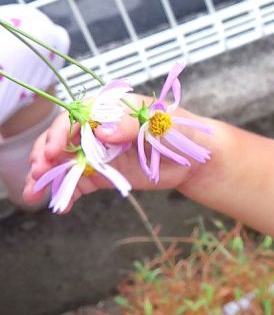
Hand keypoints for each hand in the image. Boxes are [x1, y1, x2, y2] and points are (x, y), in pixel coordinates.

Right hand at [23, 95, 212, 211]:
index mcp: (109, 108)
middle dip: (46, 154)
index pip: (75, 116)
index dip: (60, 131)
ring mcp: (98, 152)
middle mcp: (97, 129)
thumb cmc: (180, 130)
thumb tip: (102, 130)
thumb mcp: (160, 122)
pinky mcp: (103, 174)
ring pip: (65, 162)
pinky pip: (80, 183)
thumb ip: (130, 124)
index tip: (54, 148)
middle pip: (62, 139)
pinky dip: (67, 193)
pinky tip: (59, 205)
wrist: (196, 157)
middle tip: (39, 171)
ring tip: (35, 191)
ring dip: (48, 175)